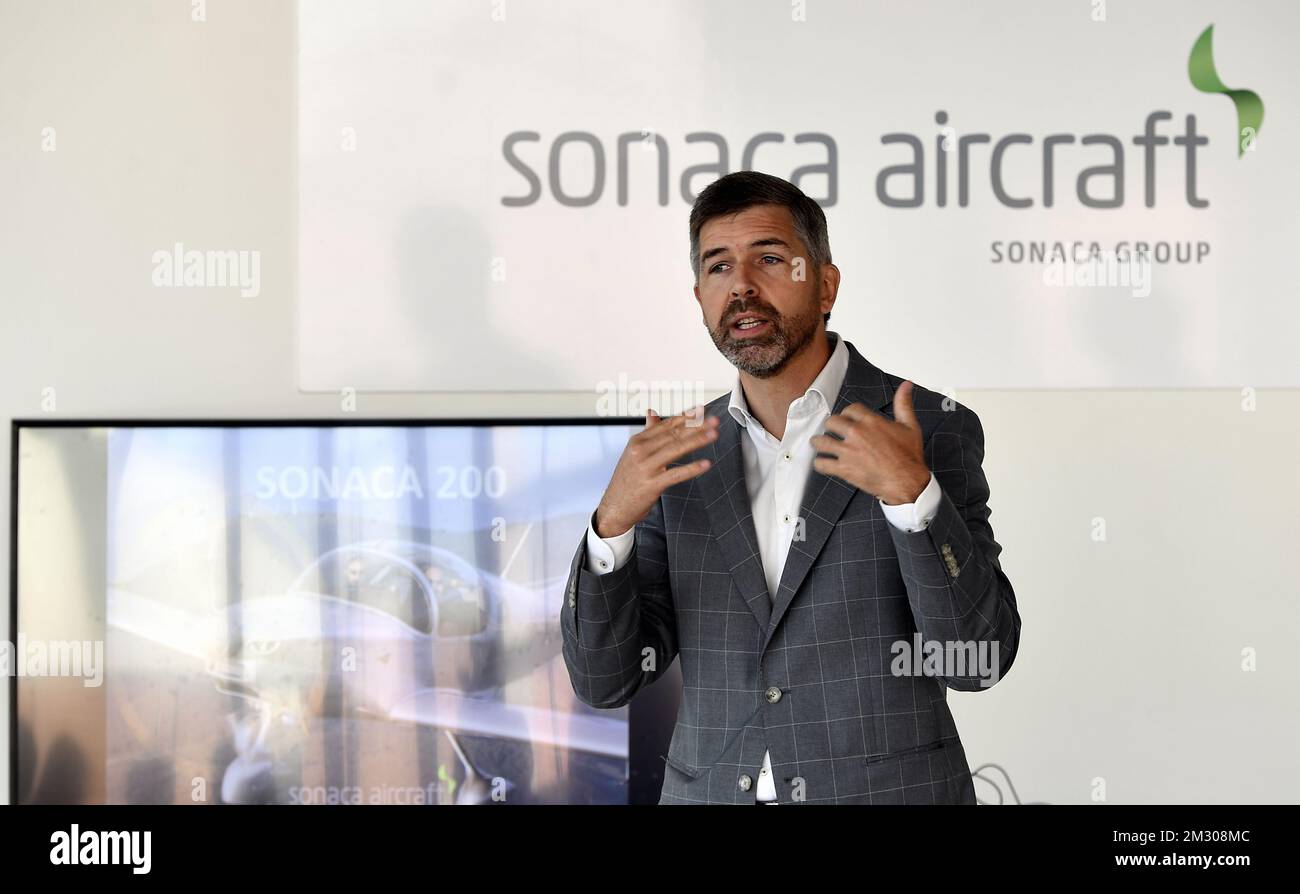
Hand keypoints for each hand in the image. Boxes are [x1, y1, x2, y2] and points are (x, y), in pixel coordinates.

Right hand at [594, 406, 718, 537]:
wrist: (614, 506)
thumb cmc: (626, 480)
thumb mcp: (634, 453)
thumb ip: (647, 432)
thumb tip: (652, 413)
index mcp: (638, 441)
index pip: (666, 425)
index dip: (685, 417)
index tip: (700, 410)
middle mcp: (641, 451)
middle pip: (673, 434)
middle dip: (696, 426)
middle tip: (714, 420)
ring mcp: (646, 467)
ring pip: (676, 449)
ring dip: (697, 440)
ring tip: (713, 434)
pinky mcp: (652, 484)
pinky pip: (676, 474)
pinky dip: (692, 468)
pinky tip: (705, 464)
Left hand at [809, 380, 930, 504]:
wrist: (907, 482)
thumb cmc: (909, 456)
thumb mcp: (910, 426)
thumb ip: (903, 404)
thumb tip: (906, 385)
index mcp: (871, 421)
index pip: (849, 409)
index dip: (847, 414)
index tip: (847, 419)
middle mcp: (857, 434)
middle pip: (831, 422)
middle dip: (831, 426)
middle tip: (832, 431)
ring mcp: (848, 452)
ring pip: (821, 441)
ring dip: (818, 442)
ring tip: (819, 443)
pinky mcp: (844, 469)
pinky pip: (821, 464)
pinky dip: (820, 464)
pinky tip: (822, 463)